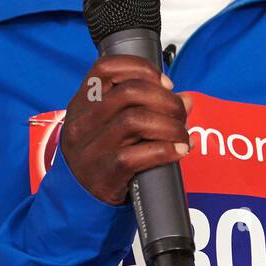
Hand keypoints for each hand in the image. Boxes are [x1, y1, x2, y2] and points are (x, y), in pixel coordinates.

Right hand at [59, 54, 192, 205]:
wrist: (78, 197)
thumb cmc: (100, 154)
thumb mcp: (110, 124)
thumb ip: (145, 106)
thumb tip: (186, 99)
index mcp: (83, 102)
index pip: (106, 68)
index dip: (142, 68)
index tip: (165, 83)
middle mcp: (83, 122)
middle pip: (129, 92)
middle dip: (165, 99)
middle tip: (179, 112)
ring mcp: (92, 149)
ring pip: (136, 121)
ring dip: (170, 125)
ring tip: (181, 134)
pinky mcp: (105, 174)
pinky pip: (139, 155)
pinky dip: (167, 150)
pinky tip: (179, 151)